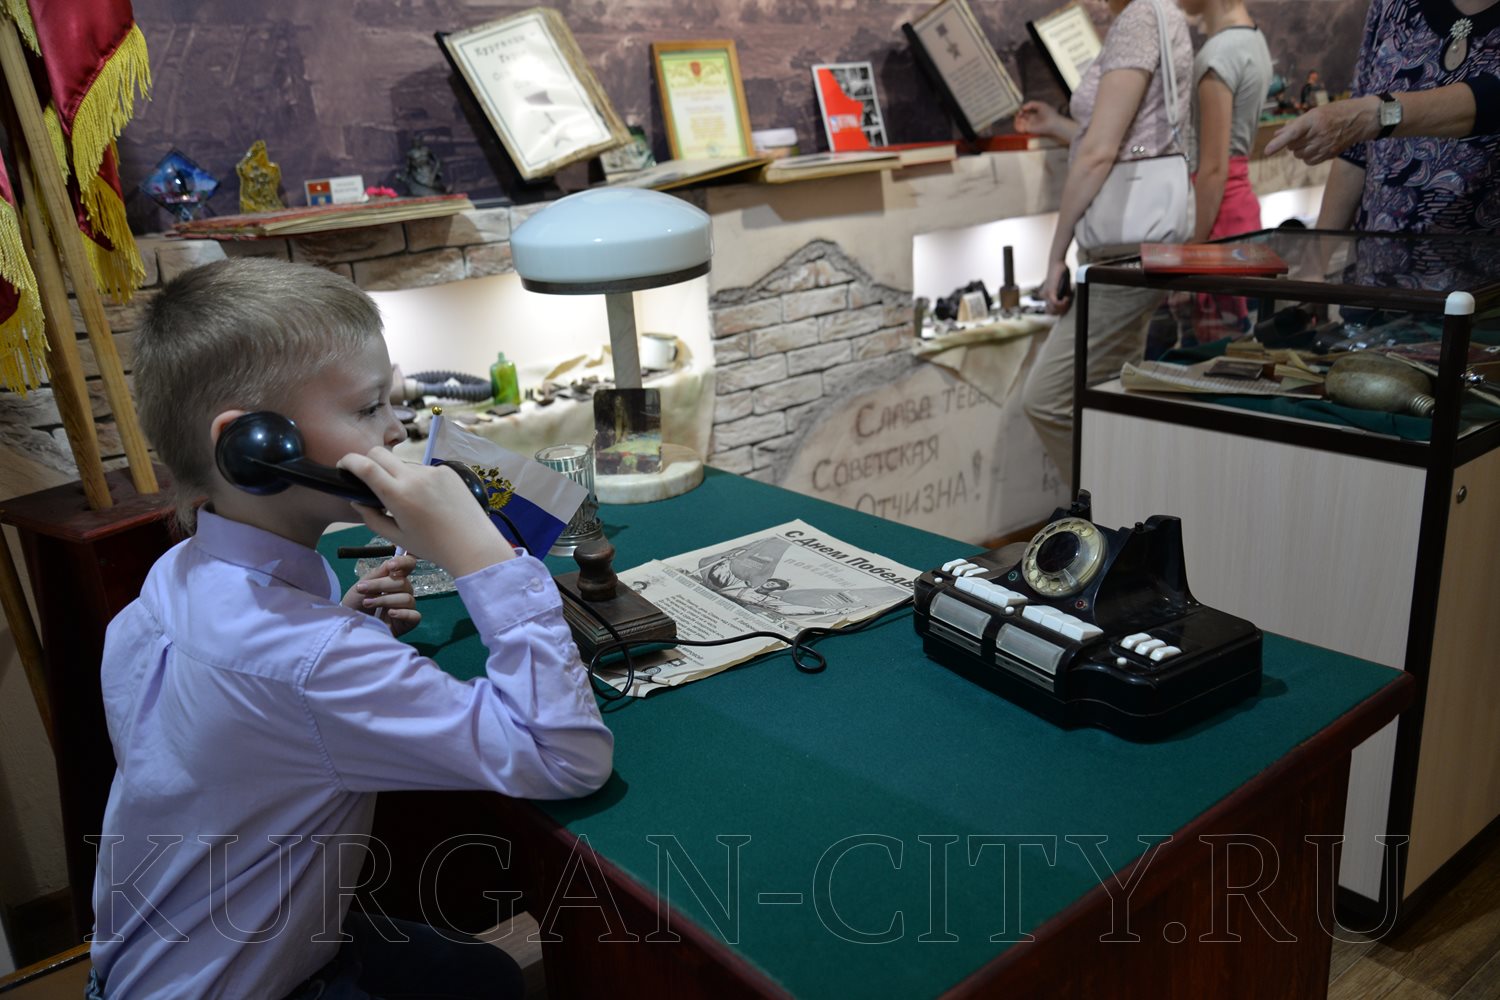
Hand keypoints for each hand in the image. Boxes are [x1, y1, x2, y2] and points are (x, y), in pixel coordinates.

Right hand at [337, 448, 515, 577]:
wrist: (473, 544)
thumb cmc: (433, 546)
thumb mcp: (396, 536)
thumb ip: (371, 517)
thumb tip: (357, 500)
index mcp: (398, 495)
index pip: (365, 465)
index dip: (348, 460)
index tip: (342, 464)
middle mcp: (414, 477)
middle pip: (380, 453)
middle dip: (367, 460)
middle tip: (368, 478)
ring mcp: (432, 471)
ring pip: (403, 464)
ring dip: (396, 475)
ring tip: (407, 500)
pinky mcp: (447, 471)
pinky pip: (423, 470)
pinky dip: (417, 480)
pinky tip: (428, 500)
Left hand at [342, 554, 420, 636]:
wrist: (349, 624)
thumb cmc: (355, 603)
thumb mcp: (361, 585)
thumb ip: (376, 574)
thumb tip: (390, 563)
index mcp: (394, 578)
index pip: (408, 565)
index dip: (403, 562)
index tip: (390, 566)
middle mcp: (403, 591)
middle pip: (403, 583)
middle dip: (381, 585)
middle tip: (362, 590)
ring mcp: (407, 607)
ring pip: (406, 598)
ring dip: (385, 600)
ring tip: (367, 603)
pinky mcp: (408, 622)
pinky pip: (414, 616)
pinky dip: (402, 613)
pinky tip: (390, 614)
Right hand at [1015, 100, 1063, 140]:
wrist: (1053, 123)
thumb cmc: (1048, 113)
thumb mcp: (1040, 104)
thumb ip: (1031, 104)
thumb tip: (1022, 107)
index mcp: (1033, 114)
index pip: (1024, 113)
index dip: (1020, 110)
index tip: (1020, 109)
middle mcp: (1030, 120)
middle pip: (1020, 118)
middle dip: (1017, 115)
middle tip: (1018, 113)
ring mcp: (1029, 125)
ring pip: (1018, 124)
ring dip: (1016, 120)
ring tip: (1018, 118)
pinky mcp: (1028, 130)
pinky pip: (1019, 129)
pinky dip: (1017, 126)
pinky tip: (1019, 121)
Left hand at [1043, 260, 1071, 314]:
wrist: (1057, 263)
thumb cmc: (1061, 273)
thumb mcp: (1064, 287)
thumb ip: (1064, 296)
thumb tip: (1066, 306)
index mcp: (1046, 296)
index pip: (1051, 311)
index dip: (1060, 311)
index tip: (1067, 305)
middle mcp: (1044, 296)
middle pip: (1052, 313)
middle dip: (1061, 311)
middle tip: (1068, 304)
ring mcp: (1046, 295)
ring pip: (1053, 310)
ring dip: (1062, 307)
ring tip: (1067, 300)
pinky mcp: (1050, 292)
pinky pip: (1055, 304)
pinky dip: (1062, 303)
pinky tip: (1066, 298)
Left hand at [1263, 96, 1379, 163]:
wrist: (1361, 119)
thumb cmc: (1335, 112)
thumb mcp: (1315, 112)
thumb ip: (1295, 124)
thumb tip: (1276, 135)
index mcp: (1313, 120)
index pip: (1292, 134)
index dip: (1278, 143)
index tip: (1266, 151)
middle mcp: (1318, 134)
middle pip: (1292, 146)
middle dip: (1292, 141)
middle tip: (1304, 132)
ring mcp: (1324, 146)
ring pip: (1299, 155)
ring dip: (1300, 149)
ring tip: (1311, 138)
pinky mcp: (1329, 155)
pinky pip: (1309, 161)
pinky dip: (1308, 156)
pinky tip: (1316, 147)